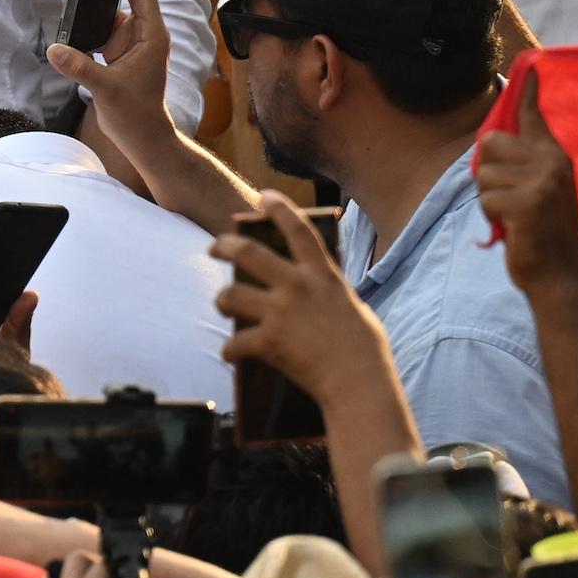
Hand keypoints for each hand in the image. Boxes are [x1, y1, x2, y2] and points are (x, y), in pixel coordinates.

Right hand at [47, 0, 175, 162]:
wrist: (141, 137)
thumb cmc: (136, 113)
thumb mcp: (107, 89)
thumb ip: (80, 67)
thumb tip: (53, 49)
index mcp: (150, 34)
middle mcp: (140, 34)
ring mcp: (127, 43)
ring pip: (107, 14)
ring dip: (92, 6)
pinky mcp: (115, 54)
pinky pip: (97, 32)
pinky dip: (84, 27)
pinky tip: (69, 21)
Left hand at [213, 191, 395, 403]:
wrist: (360, 382)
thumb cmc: (363, 350)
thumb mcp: (353, 307)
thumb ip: (329, 292)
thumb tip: (318, 286)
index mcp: (322, 276)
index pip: (298, 230)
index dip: (280, 208)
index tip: (264, 196)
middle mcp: (298, 287)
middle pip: (248, 253)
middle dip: (224, 245)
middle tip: (214, 247)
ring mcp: (280, 312)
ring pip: (230, 295)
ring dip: (222, 300)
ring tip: (224, 306)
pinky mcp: (269, 341)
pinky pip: (234, 342)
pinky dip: (230, 350)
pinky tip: (232, 355)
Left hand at [473, 72, 577, 299]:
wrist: (560, 277)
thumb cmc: (543, 234)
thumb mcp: (539, 191)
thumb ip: (523, 165)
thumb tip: (490, 141)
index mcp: (556, 156)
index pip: (536, 116)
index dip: (529, 91)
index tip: (530, 65)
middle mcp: (553, 162)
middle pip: (490, 143)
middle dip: (489, 173)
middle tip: (512, 199)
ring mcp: (542, 182)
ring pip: (484, 174)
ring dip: (490, 199)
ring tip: (517, 216)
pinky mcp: (528, 203)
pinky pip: (486, 200)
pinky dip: (493, 217)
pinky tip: (516, 229)